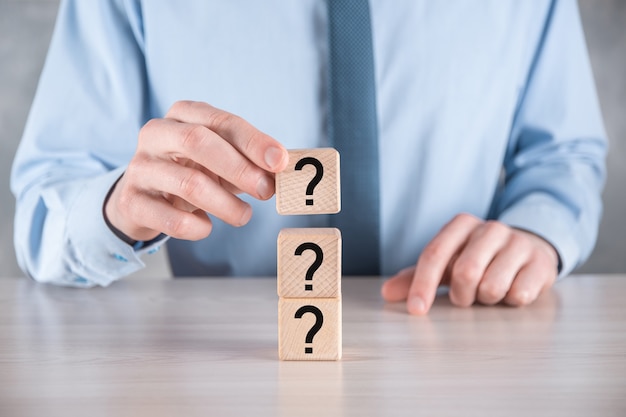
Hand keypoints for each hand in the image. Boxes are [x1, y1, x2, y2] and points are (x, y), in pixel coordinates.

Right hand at [105, 100, 288, 241]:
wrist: (143, 199)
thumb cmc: (191, 173)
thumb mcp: (220, 161)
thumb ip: (248, 161)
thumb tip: (279, 170)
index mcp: (183, 115)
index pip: (221, 121)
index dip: (253, 141)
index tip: (280, 161)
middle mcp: (156, 134)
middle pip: (198, 142)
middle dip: (239, 168)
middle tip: (265, 191)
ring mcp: (140, 167)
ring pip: (188, 183)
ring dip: (226, 205)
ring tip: (244, 216)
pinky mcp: (131, 201)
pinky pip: (171, 218)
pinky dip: (197, 227)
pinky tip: (206, 227)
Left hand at [381, 213, 558, 314]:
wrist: (528, 251)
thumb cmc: (479, 260)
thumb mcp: (447, 265)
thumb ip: (416, 278)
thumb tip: (387, 293)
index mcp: (461, 225)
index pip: (435, 254)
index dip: (422, 284)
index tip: (416, 310)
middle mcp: (490, 228)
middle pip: (465, 272)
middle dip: (461, 295)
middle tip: (466, 297)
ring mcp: (519, 243)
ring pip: (492, 286)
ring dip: (486, 300)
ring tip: (490, 291)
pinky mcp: (541, 263)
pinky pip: (519, 294)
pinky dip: (509, 302)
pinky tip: (511, 291)